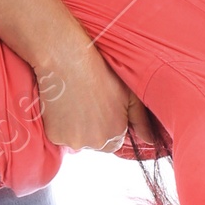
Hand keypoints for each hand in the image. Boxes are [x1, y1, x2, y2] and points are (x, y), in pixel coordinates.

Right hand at [35, 38, 156, 153]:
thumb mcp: (129, 94)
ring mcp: (74, 141)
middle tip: (89, 103)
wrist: (68, 61)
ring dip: (78, 128)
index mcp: (116, 134)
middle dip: (95, 128)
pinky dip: (62, 126)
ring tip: (77, 103)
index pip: (115, 142)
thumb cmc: (101, 73)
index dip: (110, 125)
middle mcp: (96, 143)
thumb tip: (149, 141)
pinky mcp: (55, 136)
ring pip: (79, 140)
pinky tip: (64, 107)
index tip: (103, 108)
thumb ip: (141, 121)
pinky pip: (61, 136)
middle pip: (97, 143)